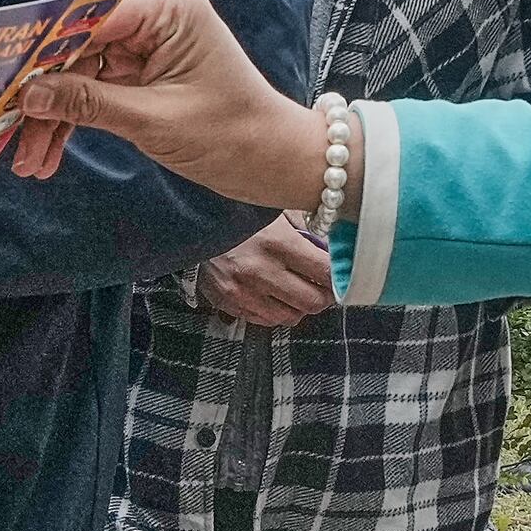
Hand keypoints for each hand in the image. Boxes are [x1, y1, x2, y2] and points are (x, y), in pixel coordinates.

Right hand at [0, 0, 324, 204]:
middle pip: (72, 46)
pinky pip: (92, 87)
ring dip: (51, 116)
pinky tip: (47, 155)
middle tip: (5, 133)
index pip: (82, 20)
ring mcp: (143, 38)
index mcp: (164, 4)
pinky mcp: (139, 66)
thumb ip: (88, 102)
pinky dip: (72, 119)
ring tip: (28, 162)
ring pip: (75, 72)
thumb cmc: (231, 134)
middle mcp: (151, 10)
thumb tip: (28, 95)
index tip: (1, 84)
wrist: (272, 159)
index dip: (37, 54)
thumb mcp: (153, 121)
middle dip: (41, 95)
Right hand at [188, 214, 335, 327]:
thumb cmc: (237, 214)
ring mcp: (243, 292)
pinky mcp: (229, 303)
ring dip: (299, 306)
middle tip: (324, 286)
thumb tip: (333, 248)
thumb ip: (304, 228)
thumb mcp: (273, 210)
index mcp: (277, 242)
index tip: (341, 273)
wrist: (189, 225)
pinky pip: (265, 320)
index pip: (324, 272)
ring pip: (291, 317)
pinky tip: (274, 294)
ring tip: (297, 290)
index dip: (338, 276)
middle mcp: (261, 271)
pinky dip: (276, 311)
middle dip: (324, 296)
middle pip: (313, 302)